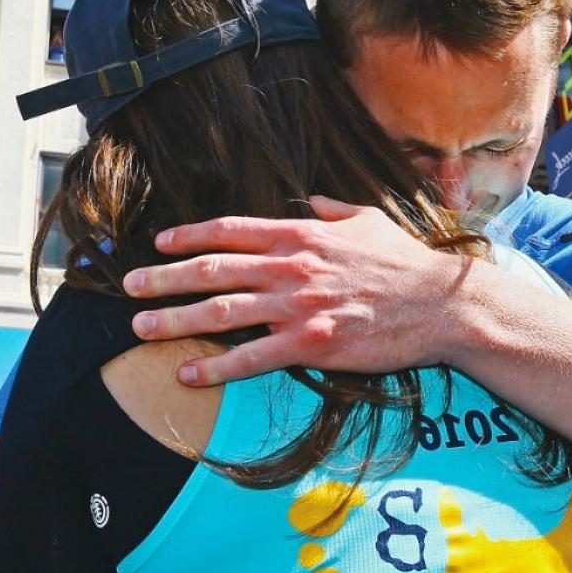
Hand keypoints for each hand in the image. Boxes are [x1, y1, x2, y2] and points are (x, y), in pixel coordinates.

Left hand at [123, 195, 474, 385]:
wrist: (441, 304)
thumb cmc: (407, 263)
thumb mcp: (368, 220)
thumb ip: (333, 210)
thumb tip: (312, 201)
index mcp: (301, 233)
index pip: (230, 230)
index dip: (190, 237)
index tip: (161, 243)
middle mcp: (291, 266)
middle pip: (212, 270)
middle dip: (164, 279)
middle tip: (131, 288)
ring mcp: (298, 305)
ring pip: (221, 311)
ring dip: (175, 320)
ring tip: (142, 329)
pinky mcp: (311, 344)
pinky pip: (251, 356)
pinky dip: (215, 365)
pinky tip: (188, 372)